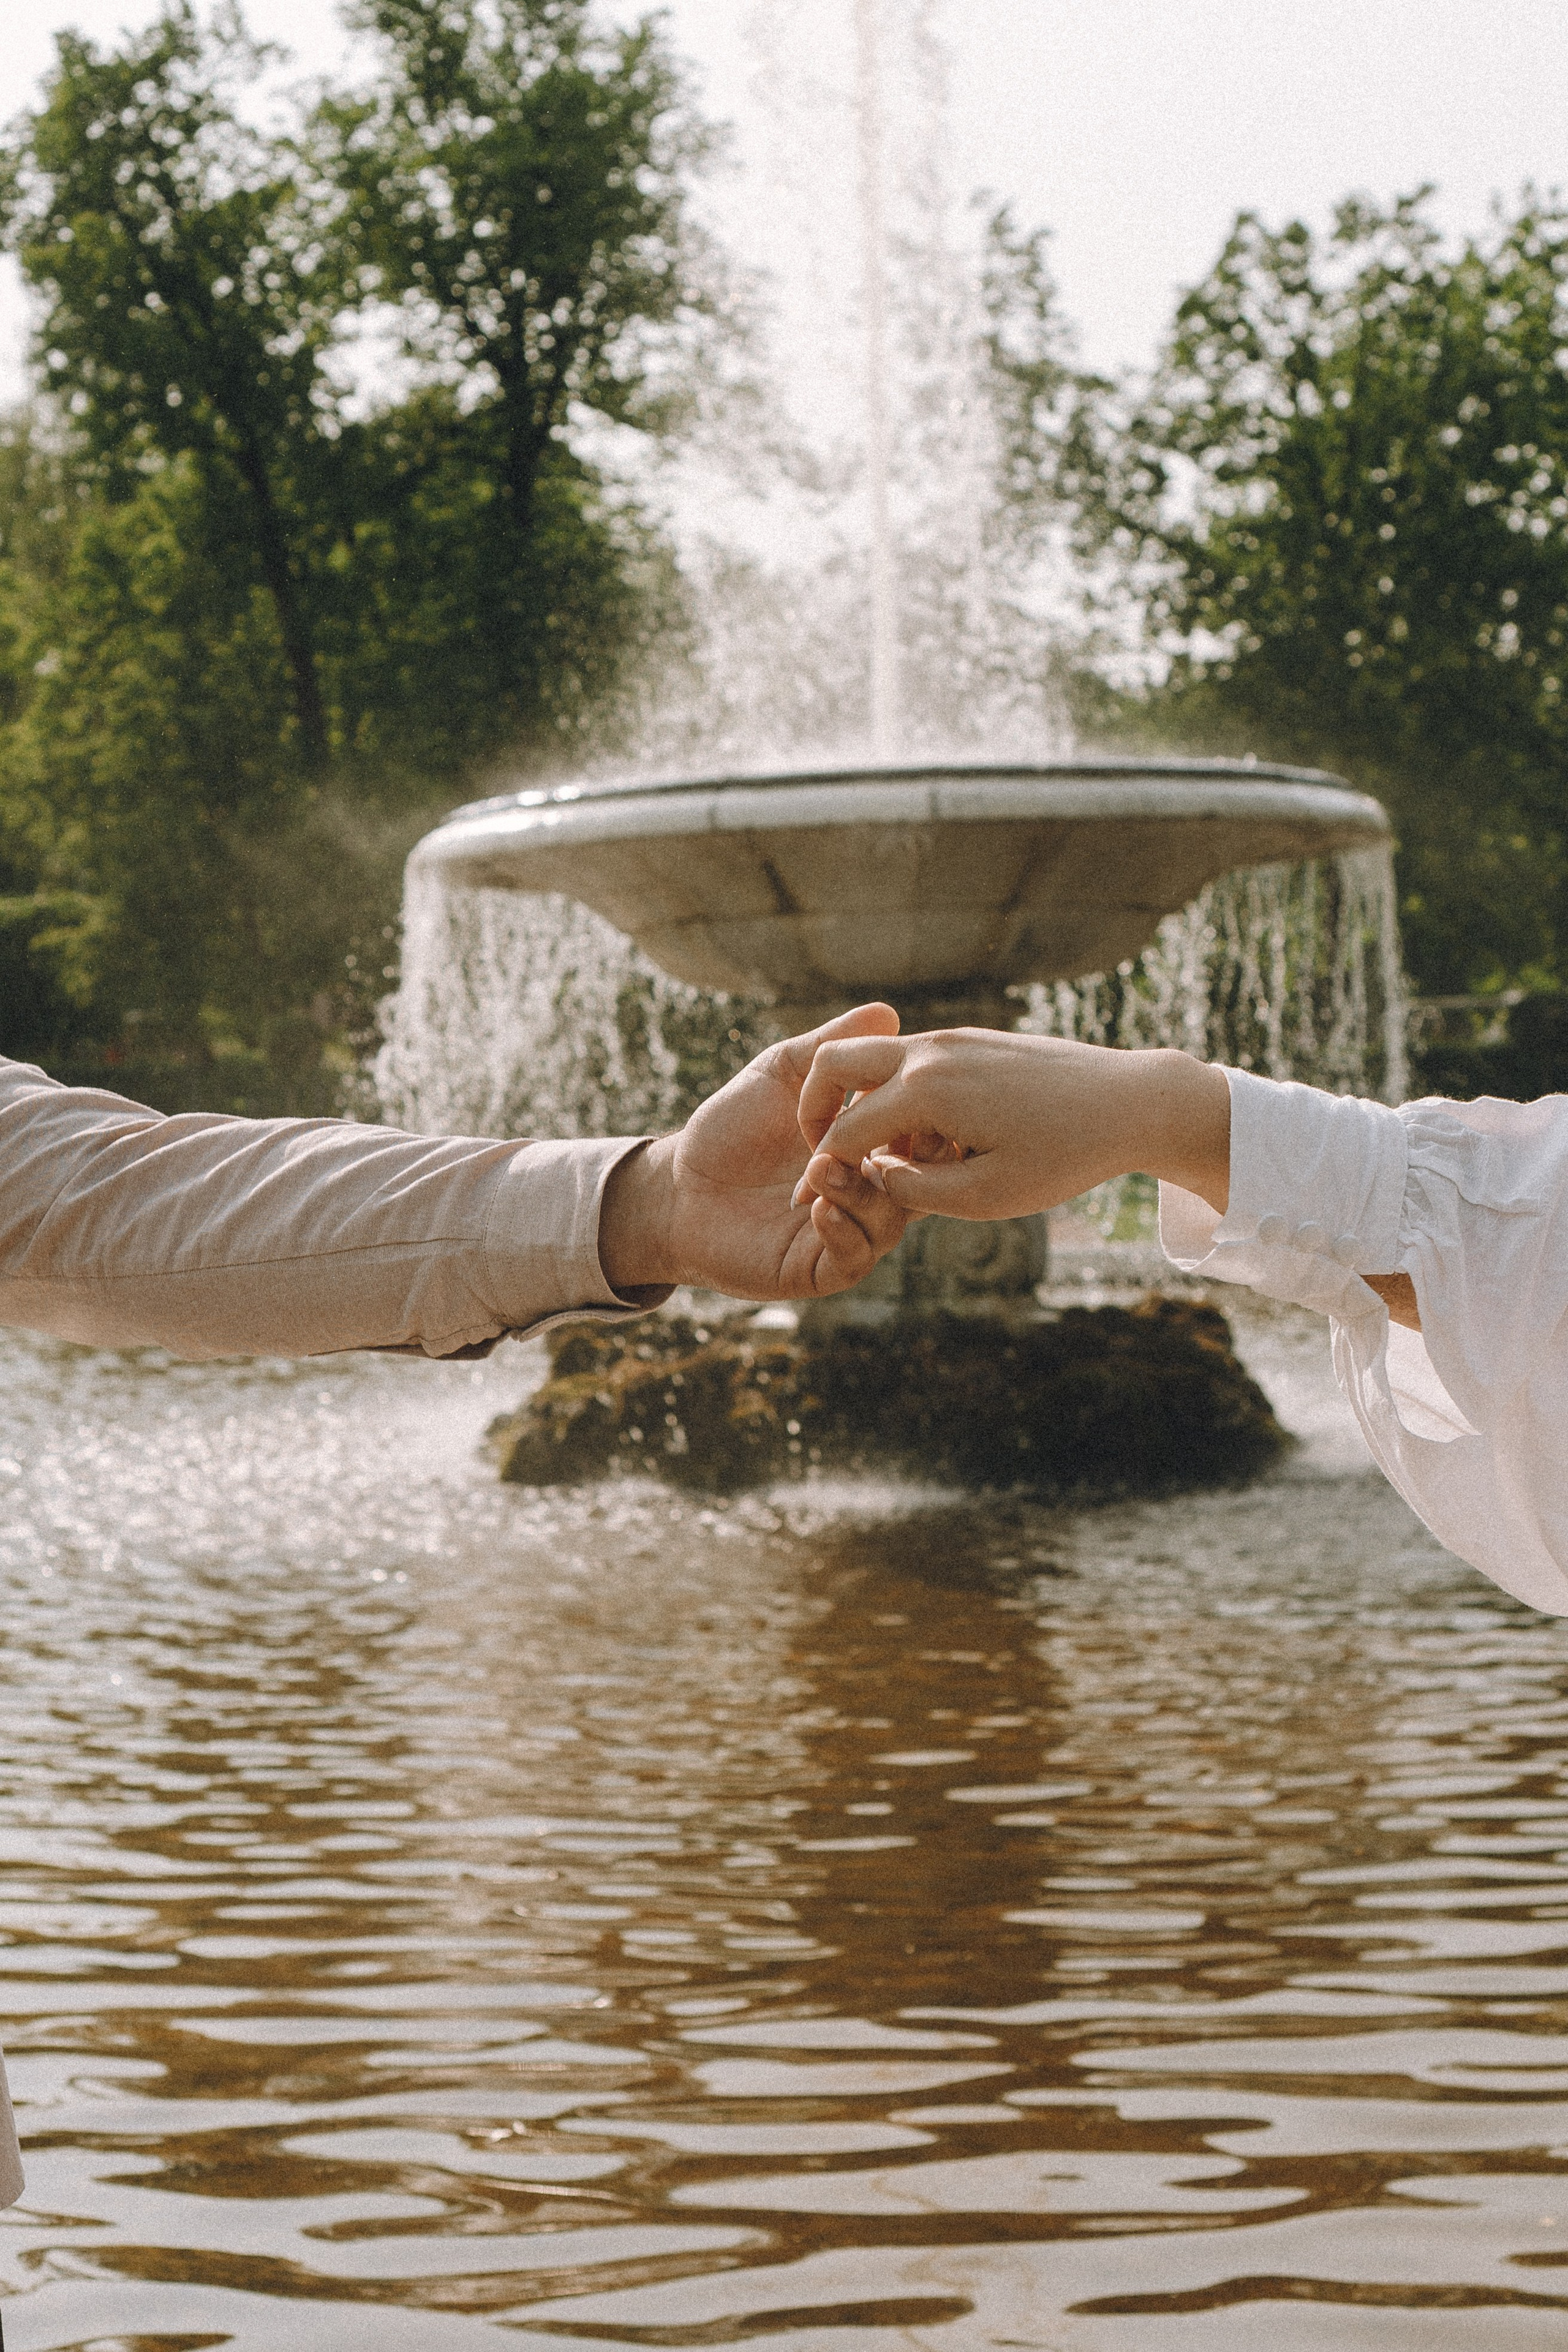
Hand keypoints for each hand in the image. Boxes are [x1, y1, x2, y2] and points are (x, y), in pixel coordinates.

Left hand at [598, 1004, 911, 1299]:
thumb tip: (887, 1012)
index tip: (905, 1101)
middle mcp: (866, 1194)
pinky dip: (843, 1231)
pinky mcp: (817, 1269)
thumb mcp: (781, 1076)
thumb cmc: (730, 1129)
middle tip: (872, 1140)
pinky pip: (853, 1259)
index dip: (923, 1125)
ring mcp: (845, 1233)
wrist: (678, 1183)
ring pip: (888, 1224)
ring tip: (820, 1168)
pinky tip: (818, 1207)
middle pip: (919, 1186)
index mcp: (869, 1150)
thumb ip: (830, 1048)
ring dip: (860, 1194)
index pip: (922, 1143)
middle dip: (901, 1162)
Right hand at [794, 1029, 1232, 1220]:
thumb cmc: (1063, 1154)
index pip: (843, 1129)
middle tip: (823, 1155)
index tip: (813, 1201)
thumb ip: (916, 1192)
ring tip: (888, 1157)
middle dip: (815, 1110)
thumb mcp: (986, 1197)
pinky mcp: (972, 1040)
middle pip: (835, 1065)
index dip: (823, 1169)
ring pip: (873, 1060)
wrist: (1130, 1100)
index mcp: (925, 1091)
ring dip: (862, 1103)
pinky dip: (898, 1093)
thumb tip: (875, 1174)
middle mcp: (930, 1052)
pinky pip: (911, 1060)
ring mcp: (951, 1040)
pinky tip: (929, 1138)